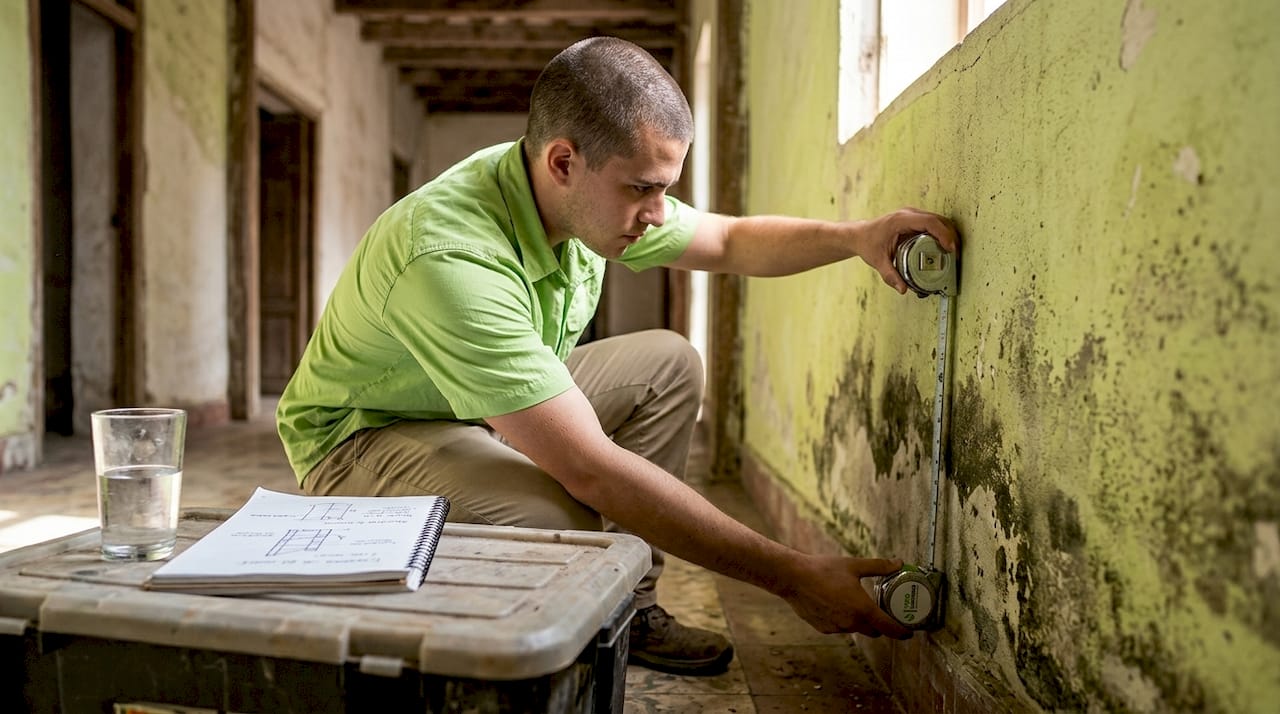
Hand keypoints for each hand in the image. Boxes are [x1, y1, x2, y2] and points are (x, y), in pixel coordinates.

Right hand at [779, 554, 913, 638]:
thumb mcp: (854, 565)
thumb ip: (879, 566)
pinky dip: (844, 620)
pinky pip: (840, 627)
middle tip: (883, 612)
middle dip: (881, 625)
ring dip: (860, 621)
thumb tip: (898, 563)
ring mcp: (837, 628)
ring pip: (856, 629)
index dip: (902, 632)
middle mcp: (851, 623)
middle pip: (874, 632)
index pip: (890, 628)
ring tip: (858, 605)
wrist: (793, 578)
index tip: (908, 632)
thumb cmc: (824, 569)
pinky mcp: (824, 628)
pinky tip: (837, 605)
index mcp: (863, 609)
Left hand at [856, 208, 959, 293]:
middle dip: (950, 236)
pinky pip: (933, 224)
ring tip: (953, 253)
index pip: (929, 222)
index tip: (951, 249)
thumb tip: (903, 289)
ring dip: (948, 234)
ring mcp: (913, 215)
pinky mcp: (915, 220)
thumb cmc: (867, 244)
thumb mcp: (877, 261)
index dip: (943, 234)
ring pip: (938, 220)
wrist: (860, 235)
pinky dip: (942, 234)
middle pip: (938, 220)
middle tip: (955, 256)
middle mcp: (908, 214)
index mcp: (900, 220)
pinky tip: (944, 248)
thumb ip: (890, 275)